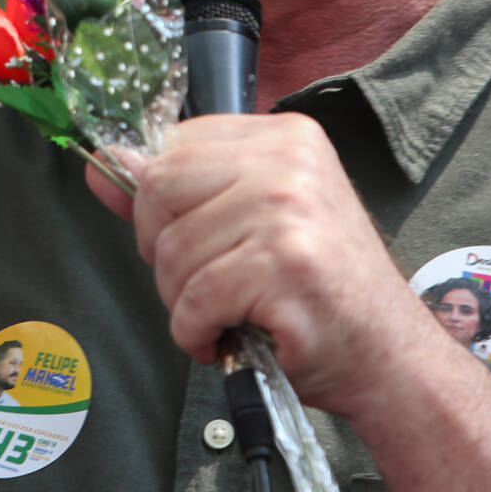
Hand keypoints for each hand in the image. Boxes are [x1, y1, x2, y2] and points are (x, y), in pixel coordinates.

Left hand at [86, 113, 424, 416]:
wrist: (387, 355)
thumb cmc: (318, 291)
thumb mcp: (249, 222)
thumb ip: (176, 190)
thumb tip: (103, 161)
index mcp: (283, 136)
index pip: (173, 145)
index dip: (162, 204)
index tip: (192, 239)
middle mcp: (288, 159)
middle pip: (159, 187)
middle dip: (161, 250)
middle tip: (201, 283)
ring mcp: (288, 208)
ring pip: (172, 250)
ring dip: (182, 302)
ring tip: (225, 314)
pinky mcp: (284, 263)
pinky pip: (194, 299)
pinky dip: (195, 334)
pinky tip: (226, 338)